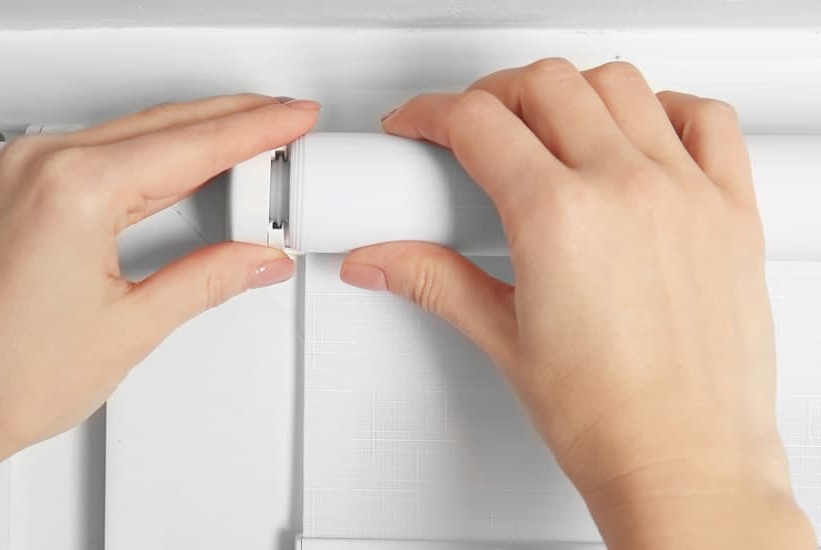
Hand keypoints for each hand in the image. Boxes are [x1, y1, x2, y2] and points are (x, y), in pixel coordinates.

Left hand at [0, 94, 319, 471]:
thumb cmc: (6, 379)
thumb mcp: (134, 326)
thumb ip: (209, 278)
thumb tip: (257, 257)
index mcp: (73, 189)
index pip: (191, 145)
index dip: (255, 130)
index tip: (292, 118)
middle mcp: (38, 165)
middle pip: (162, 124)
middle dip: (231, 119)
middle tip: (282, 121)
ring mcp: (18, 172)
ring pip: (129, 132)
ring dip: (190, 135)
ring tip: (246, 143)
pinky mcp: (10, 188)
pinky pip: (95, 151)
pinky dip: (144, 154)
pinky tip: (177, 164)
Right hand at [341, 59, 813, 547]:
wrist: (685, 466)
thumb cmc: (608, 421)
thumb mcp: (502, 339)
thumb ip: (432, 280)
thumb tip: (379, 260)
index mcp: (558, 218)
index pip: (476, 122)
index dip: (429, 113)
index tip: (418, 126)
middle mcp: (626, 190)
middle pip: (544, 85)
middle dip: (491, 95)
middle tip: (472, 128)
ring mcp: (685, 194)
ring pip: (620, 84)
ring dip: (570, 91)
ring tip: (547, 125)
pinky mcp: (731, 211)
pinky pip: (705, 120)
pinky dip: (665, 107)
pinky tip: (640, 130)